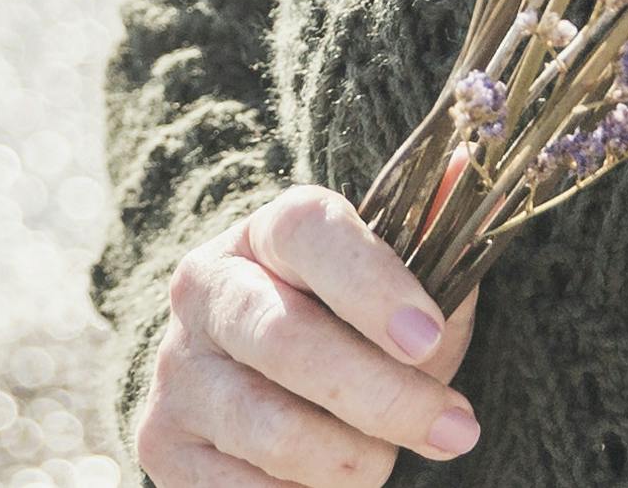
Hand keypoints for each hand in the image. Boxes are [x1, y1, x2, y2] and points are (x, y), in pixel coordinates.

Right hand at [137, 182, 481, 483]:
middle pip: (290, 340)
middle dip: (384, 395)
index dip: (373, 283)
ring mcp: (178, 369)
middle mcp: (208, 289)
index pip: (311, 232)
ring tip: (389, 460)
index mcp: (268, 230)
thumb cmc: (344, 318)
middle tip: (454, 428)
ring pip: (271, 427)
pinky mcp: (163, 444)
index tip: (431, 334)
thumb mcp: (389, 278)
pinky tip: (335, 483)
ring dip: (350, 458)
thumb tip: (464, 170)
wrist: (257, 377)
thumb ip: (430, 237)